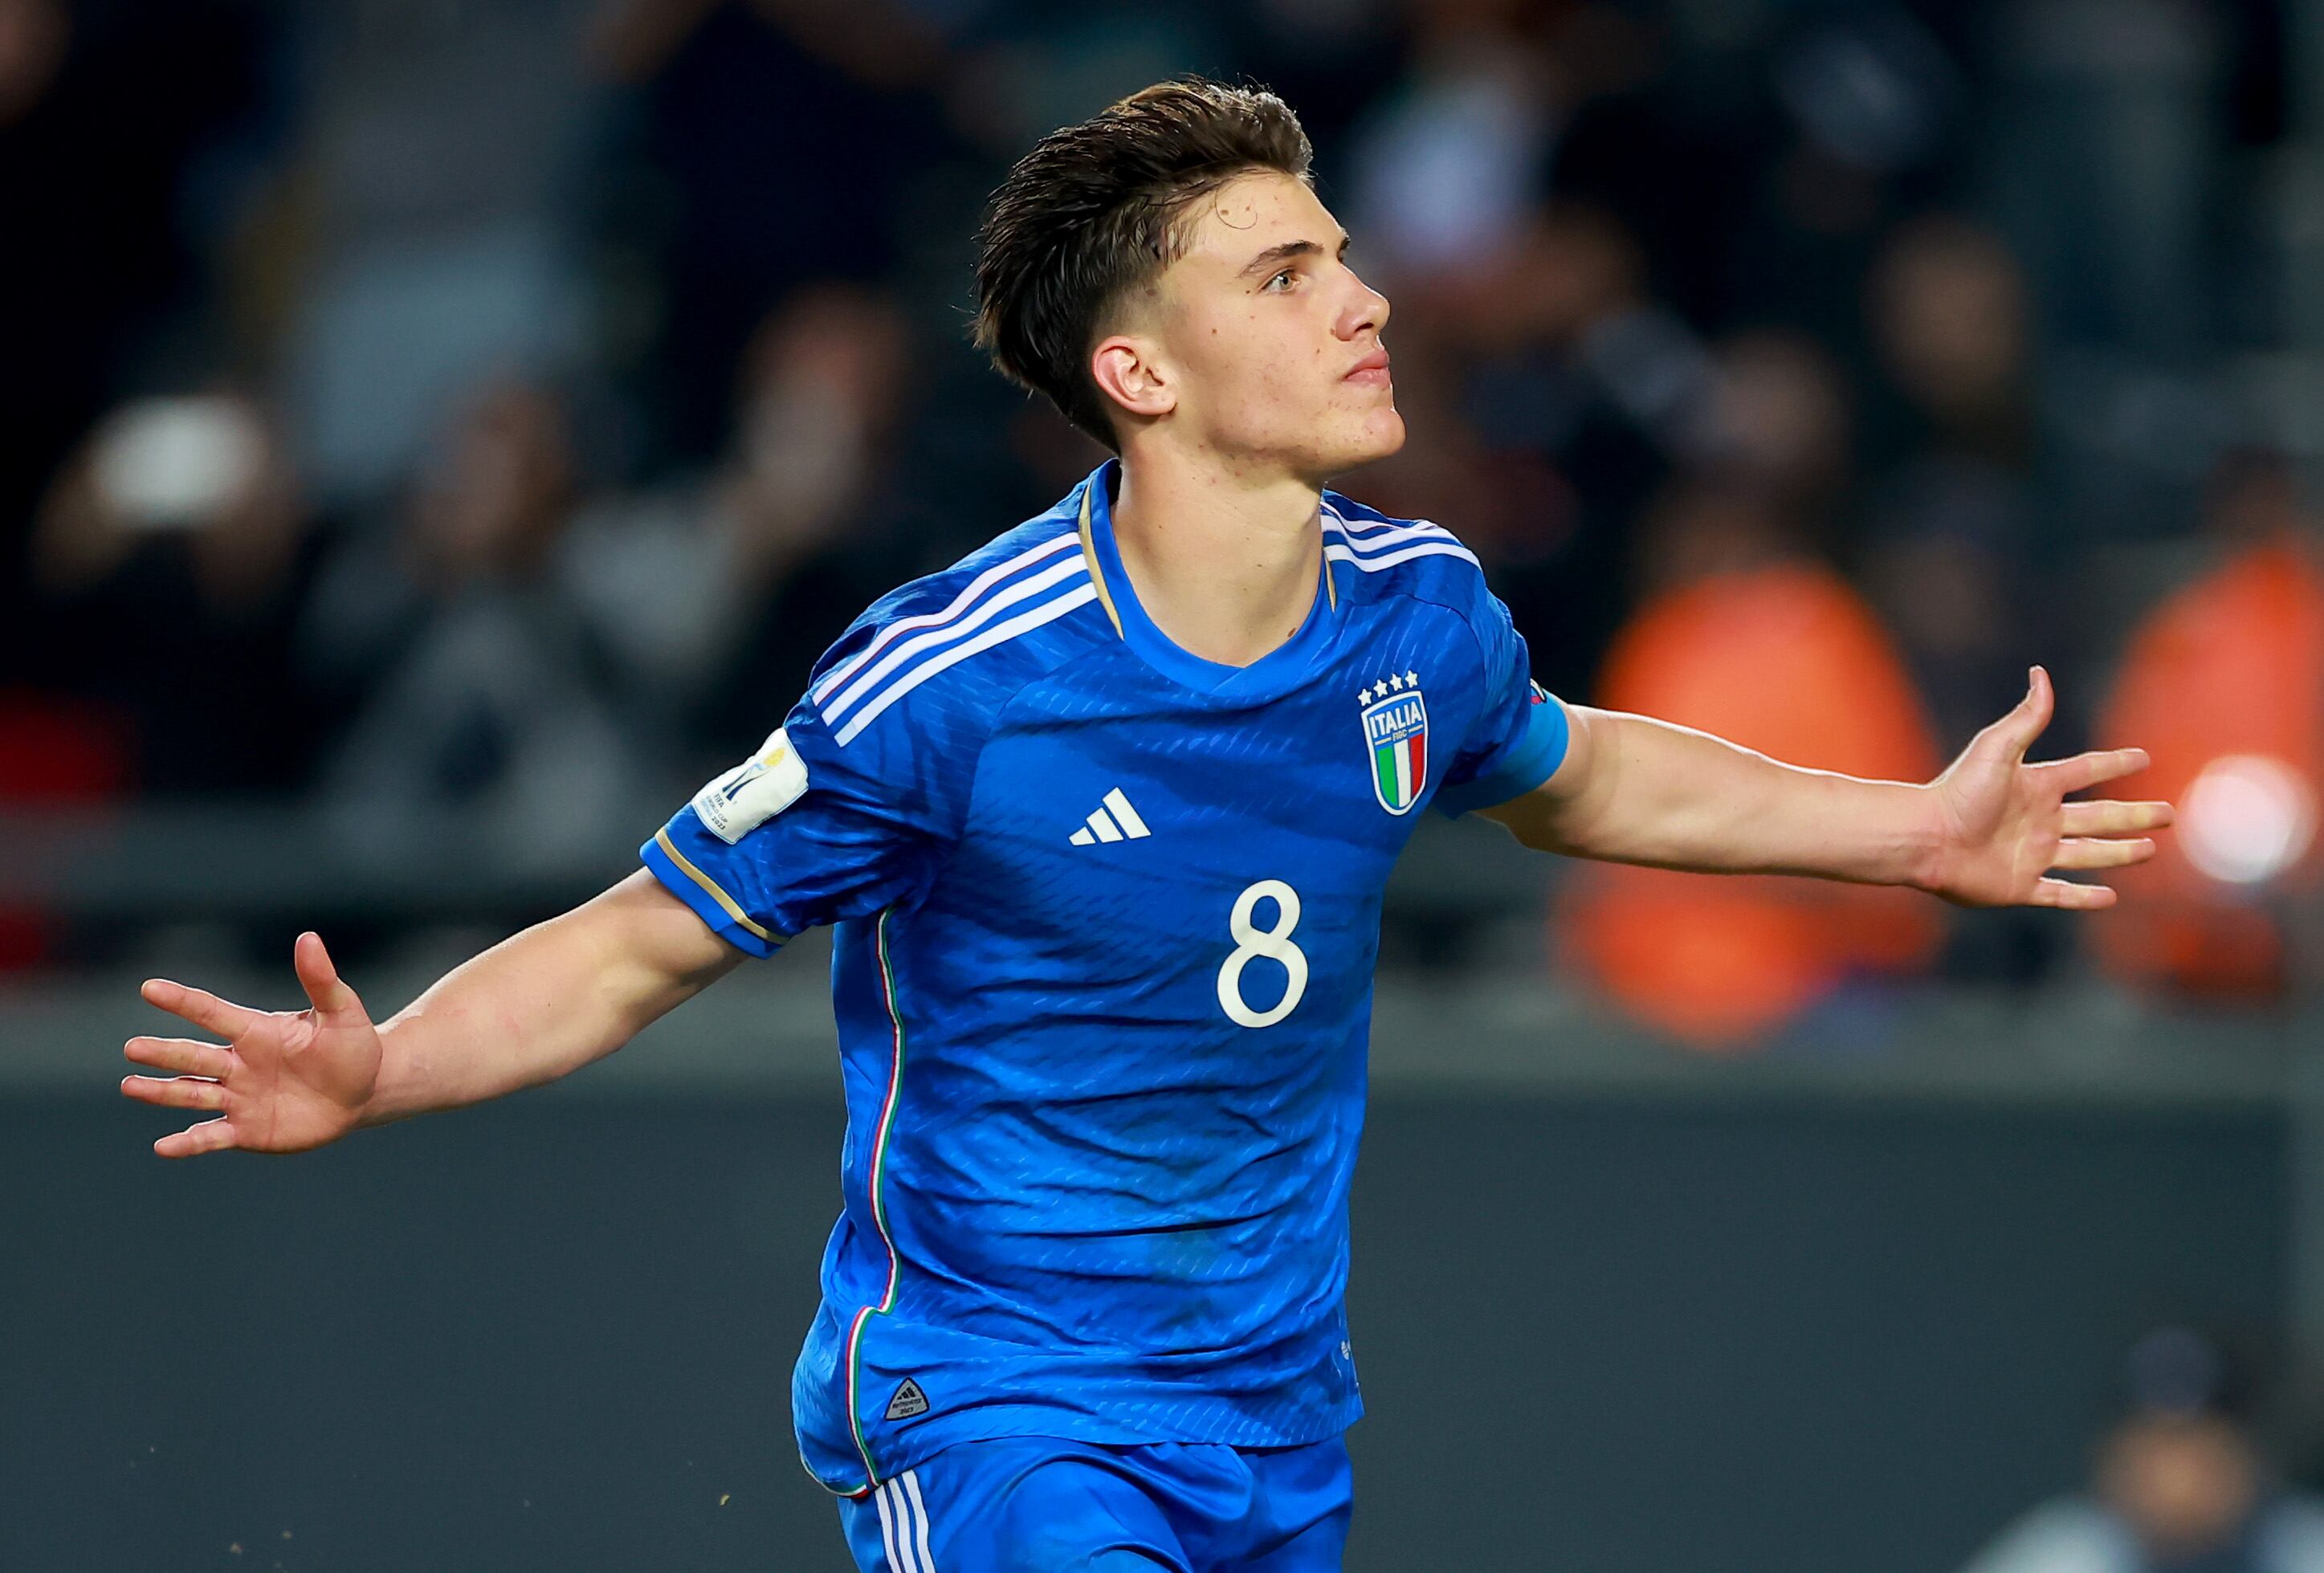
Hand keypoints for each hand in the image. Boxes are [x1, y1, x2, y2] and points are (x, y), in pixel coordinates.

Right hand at [121, 932, 382, 1157]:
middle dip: (164, 1052)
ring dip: (162, 1091)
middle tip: (132, 1047)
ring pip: (192, 1093)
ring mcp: (240, 1097)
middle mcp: (239, 1063)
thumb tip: (309, 937)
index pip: (212, 1012)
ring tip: (129, 1085)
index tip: (149, 988)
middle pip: (194, 1056)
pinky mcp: (247, 1130)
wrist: (365, 1092)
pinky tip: (162, 1147)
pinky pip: (212, 1136)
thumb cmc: (352, 1046)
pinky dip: (187, 1143)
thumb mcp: (341, 1011)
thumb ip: (320, 979)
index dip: (183, 1001)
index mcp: (256, 1031)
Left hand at [1924, 667, 2173, 908]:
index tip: (2143, 758)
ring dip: (2120, 853)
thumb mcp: (1997, 748)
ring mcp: (2031, 855)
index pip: (2085, 771)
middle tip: (2169, 814)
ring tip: (2151, 849)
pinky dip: (2085, 898)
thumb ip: (2026, 717)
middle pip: (2099, 817)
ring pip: (2088, 854)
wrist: (1926, 838)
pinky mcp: (2020, 886)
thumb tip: (2041, 672)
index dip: (2113, 764)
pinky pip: (2060, 894)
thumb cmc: (1958, 792)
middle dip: (2134, 815)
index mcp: (2036, 786)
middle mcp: (2038, 821)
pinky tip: (2111, 898)